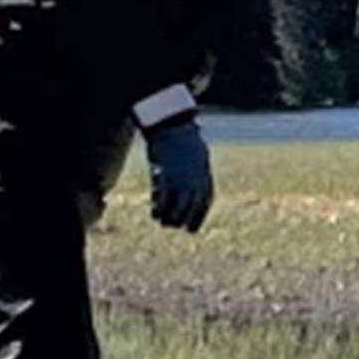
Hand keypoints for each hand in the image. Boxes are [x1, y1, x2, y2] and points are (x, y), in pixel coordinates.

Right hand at [144, 117, 213, 231]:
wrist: (175, 129)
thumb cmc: (186, 141)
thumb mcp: (198, 159)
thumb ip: (198, 176)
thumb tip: (197, 186)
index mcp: (205, 180)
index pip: (203, 207)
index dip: (196, 220)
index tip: (190, 229)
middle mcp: (196, 186)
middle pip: (189, 212)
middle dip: (179, 221)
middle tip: (170, 223)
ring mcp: (182, 183)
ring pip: (176, 210)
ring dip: (167, 217)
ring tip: (160, 219)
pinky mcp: (167, 179)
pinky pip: (163, 201)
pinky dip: (158, 208)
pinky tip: (153, 211)